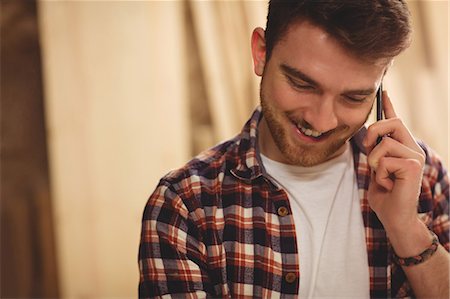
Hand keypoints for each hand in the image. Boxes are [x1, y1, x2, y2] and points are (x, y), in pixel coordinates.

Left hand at [363, 91, 425, 232]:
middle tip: (368, 147)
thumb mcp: (376, 169)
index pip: (396, 122)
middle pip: (392, 123)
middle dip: (374, 131)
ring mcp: (415, 156)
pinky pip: (384, 160)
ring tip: (383, 178)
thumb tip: (370, 136)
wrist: (394, 218)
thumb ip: (375, 152)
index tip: (384, 91)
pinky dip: (379, 174)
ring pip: (383, 144)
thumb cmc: (385, 196)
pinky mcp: (413, 165)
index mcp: (402, 148)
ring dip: (374, 163)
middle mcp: (412, 148)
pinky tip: (389, 185)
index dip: (389, 105)